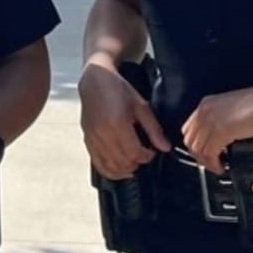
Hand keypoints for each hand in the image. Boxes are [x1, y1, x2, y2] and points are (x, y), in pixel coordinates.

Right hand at [79, 59, 167, 179]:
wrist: (95, 81)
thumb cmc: (119, 90)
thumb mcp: (141, 106)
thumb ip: (153, 128)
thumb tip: (165, 147)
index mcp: (118, 124)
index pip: (135, 153)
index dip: (147, 156)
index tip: (152, 151)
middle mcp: (103, 134)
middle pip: (123, 162)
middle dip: (137, 163)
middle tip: (144, 155)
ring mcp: (93, 139)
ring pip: (110, 166)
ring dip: (125, 170)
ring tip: (134, 163)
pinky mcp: (87, 141)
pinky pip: (98, 164)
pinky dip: (110, 171)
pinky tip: (120, 170)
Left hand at [182, 78, 252, 173]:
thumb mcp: (234, 109)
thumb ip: (222, 120)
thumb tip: (220, 138)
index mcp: (207, 104)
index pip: (189, 129)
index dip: (195, 145)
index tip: (204, 154)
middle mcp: (205, 111)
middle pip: (190, 141)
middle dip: (198, 156)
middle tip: (210, 164)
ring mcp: (212, 121)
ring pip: (197, 150)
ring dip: (206, 162)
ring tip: (217, 167)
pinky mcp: (222, 131)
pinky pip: (209, 154)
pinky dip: (214, 164)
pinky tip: (222, 167)